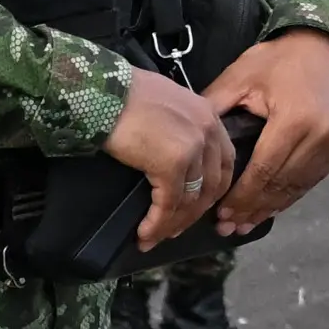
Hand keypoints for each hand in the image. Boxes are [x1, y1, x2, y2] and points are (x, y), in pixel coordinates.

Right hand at [101, 65, 243, 248]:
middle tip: (174, 230)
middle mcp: (208, 131)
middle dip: (193, 214)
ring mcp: (193, 148)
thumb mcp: (164, 103)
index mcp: (209, 115)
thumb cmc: (123, 94)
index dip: (212, 190)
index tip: (196, 207)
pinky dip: (157, 224)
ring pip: (191, 200)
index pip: (224, 162)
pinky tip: (145, 234)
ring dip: (173, 224)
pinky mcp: (172, 165)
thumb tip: (169, 151)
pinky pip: (169, 204)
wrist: (104, 91)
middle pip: (212, 186)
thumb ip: (178, 126)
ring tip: (155, 237)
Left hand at [205, 24, 328, 227]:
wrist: (323, 45)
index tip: (221, 213)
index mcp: (294, 119)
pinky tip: (270, 208)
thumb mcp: (240, 77)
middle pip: (281, 184)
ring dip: (271, 208)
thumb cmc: (277, 59)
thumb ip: (215, 110)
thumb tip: (188, 140)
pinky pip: (312, 178)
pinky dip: (290, 195)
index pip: (264, 170)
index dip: (242, 196)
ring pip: (298, 186)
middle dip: (253, 209)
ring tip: (245, 224)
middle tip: (228, 227)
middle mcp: (320, 135)